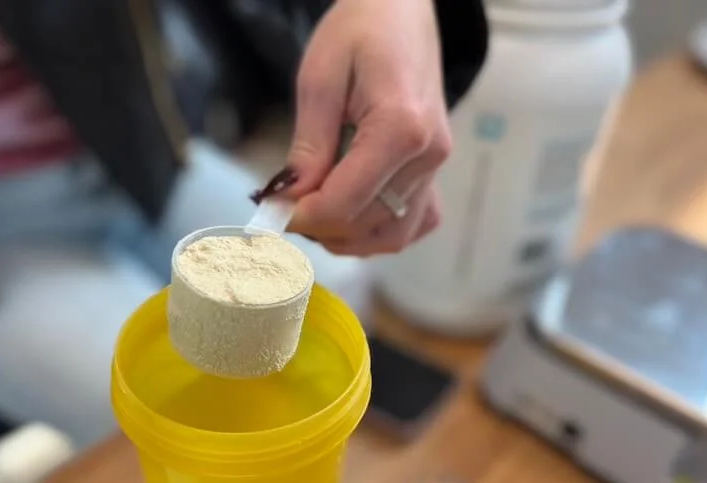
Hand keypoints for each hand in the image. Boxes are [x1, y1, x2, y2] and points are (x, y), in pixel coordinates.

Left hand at [285, 0, 451, 255]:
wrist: (402, 12)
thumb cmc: (360, 32)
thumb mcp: (320, 80)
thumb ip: (308, 146)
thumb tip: (289, 200)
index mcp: (401, 128)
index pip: (344, 204)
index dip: (301, 217)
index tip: (270, 210)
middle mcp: (428, 156)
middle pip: (364, 226)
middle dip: (318, 226)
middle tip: (284, 206)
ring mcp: (437, 169)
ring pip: (389, 237)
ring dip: (345, 236)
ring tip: (313, 209)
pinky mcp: (436, 174)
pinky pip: (411, 226)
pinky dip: (378, 232)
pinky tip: (351, 211)